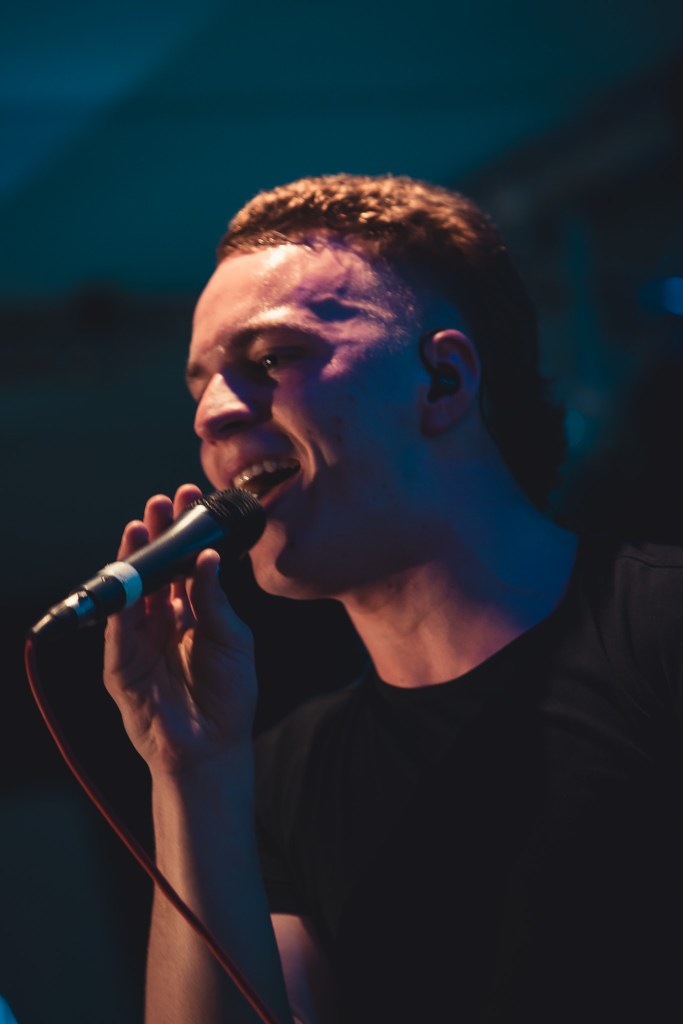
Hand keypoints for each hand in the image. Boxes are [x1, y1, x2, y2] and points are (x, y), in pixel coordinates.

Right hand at [103, 484, 257, 777]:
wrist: (214, 746)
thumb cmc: (228, 695)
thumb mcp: (232, 638)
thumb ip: (215, 600)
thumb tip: (209, 556)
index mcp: (191, 612)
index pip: (184, 564)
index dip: (185, 533)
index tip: (189, 498)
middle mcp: (162, 621)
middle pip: (155, 571)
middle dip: (157, 536)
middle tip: (160, 504)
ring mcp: (139, 642)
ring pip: (132, 594)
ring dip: (134, 561)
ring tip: (141, 528)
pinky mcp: (123, 668)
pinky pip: (118, 633)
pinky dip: (121, 607)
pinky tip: (130, 580)